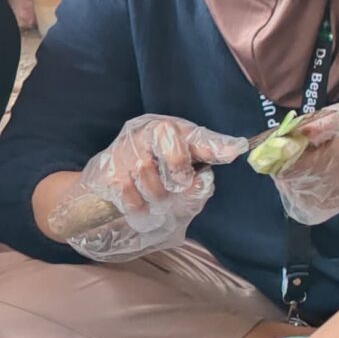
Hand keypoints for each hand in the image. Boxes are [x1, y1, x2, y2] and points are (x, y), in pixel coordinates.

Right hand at [49, 113, 247, 260]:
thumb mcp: (180, 163)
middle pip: (173, 156)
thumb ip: (204, 162)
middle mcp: (144, 132)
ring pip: (151, 181)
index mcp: (167, 128)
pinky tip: (140, 207)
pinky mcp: (107, 172)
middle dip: (179, 179)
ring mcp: (123, 151)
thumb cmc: (150, 173)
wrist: (104, 181)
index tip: (234, 152)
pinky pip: (131, 197)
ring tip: (156, 200)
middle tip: (177, 188)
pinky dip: (140, 209)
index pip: (193, 135)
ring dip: (158, 199)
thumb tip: (227, 157)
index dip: (212, 147)